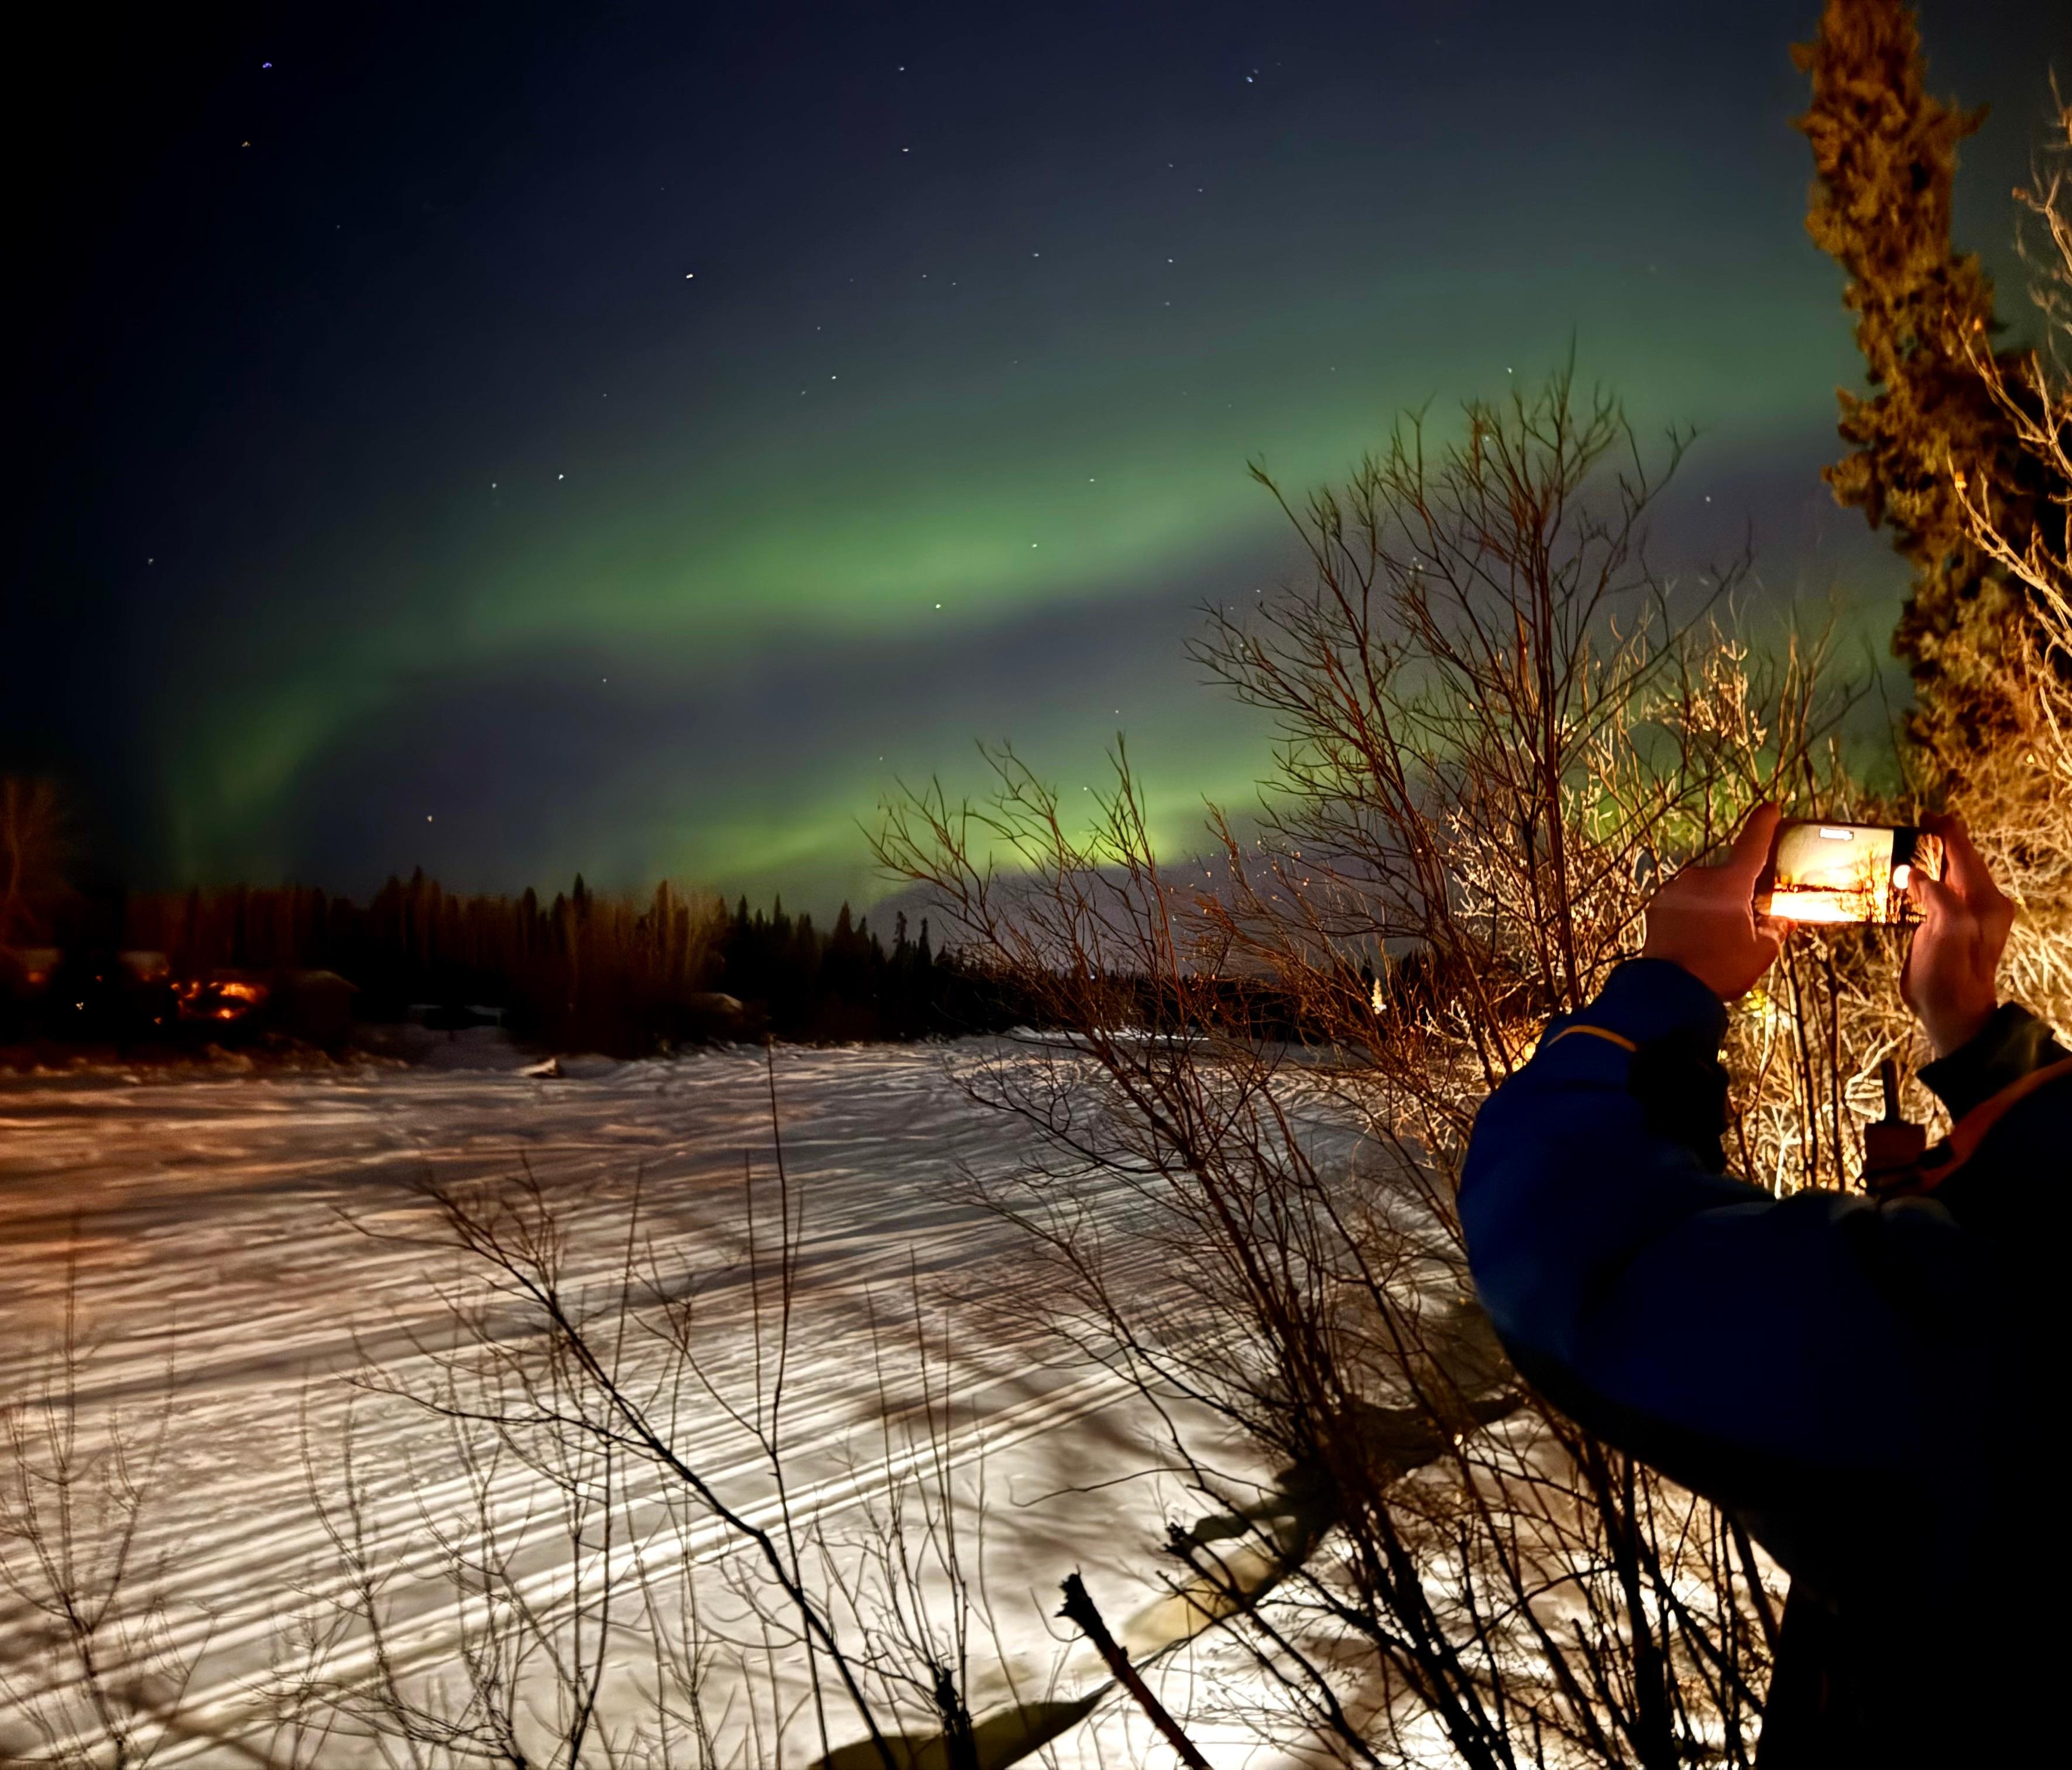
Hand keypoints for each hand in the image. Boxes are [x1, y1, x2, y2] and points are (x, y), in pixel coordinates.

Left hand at [1641, 804, 1789, 1001]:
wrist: (1668, 990)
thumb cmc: (1720, 969)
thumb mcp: (1761, 951)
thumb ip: (1775, 929)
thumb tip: (1782, 919)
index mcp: (1729, 883)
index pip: (1752, 845)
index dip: (1763, 825)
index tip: (1771, 807)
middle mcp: (1699, 878)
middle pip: (1728, 876)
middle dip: (1739, 893)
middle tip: (1746, 921)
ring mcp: (1673, 890)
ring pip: (1704, 889)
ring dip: (1714, 904)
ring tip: (1718, 938)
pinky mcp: (1657, 905)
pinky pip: (1684, 901)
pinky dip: (1694, 913)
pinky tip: (1698, 938)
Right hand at [1903, 813, 2014, 1057]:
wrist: (1950, 1012)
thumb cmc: (1953, 972)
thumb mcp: (1948, 928)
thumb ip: (1933, 893)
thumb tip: (1907, 870)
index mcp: (1984, 898)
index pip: (1964, 853)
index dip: (1945, 832)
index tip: (1924, 816)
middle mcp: (1975, 903)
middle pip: (1954, 862)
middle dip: (1933, 844)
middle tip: (1907, 829)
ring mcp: (1958, 916)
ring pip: (1941, 877)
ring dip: (1922, 863)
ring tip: (1899, 848)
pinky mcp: (1940, 928)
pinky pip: (1930, 895)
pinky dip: (1915, 883)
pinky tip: (1899, 880)